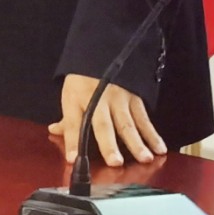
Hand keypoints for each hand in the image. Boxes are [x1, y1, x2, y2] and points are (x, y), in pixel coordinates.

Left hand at [49, 74, 165, 167]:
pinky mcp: (134, 98)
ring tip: (145, 158)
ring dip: (137, 142)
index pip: (73, 123)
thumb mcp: (70, 95)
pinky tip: (159, 148)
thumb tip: (54, 131)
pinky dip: (152, 134)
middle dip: (109, 144)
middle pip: (104, 125)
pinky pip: (144, 118)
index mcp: (78, 100)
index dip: (72, 141)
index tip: (73, 159)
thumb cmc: (84, 79)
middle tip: (115, 162)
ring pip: (128, 123)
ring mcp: (118, 99)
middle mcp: (99, 100)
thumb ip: (67, 119)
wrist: (102, 52)